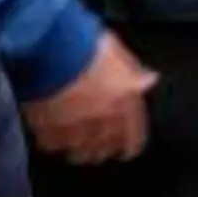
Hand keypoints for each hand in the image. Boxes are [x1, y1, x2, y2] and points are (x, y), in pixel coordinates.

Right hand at [21, 31, 157, 164]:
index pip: (134, 135)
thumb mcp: (120, 53)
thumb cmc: (88, 44)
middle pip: (106, 148)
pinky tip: (53, 138)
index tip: (127, 152)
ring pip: (81, 152)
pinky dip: (54, 143)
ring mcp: (76, 127)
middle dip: (104, 150)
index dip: (131, 145)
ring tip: (77, 151)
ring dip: (80, 152)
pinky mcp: (48, 129)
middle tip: (100, 151)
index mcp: (125, 101)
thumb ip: (133, 71)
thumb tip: (148, 79)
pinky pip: (53, 145)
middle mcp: (104, 119)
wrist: (53, 46)